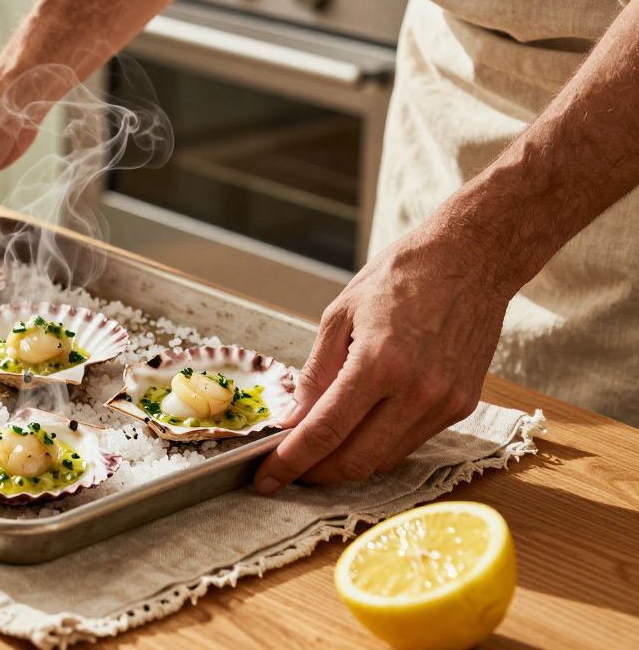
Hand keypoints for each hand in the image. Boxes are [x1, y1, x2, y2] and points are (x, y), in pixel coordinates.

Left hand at [253, 223, 512, 493]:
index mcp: (379, 363)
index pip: (325, 432)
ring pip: (384, 459)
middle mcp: (416, 391)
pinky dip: (377, 445)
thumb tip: (294, 421)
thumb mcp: (341, 315)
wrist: (472, 259)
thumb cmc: (402, 276)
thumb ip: (316, 374)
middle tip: (287, 470)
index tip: (266, 479)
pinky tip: (358, 432)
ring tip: (317, 452)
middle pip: (356, 461)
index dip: (290, 462)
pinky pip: (409, 443)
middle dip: (315, 474)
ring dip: (346, 464)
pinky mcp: (462, 407)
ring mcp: (444, 403)